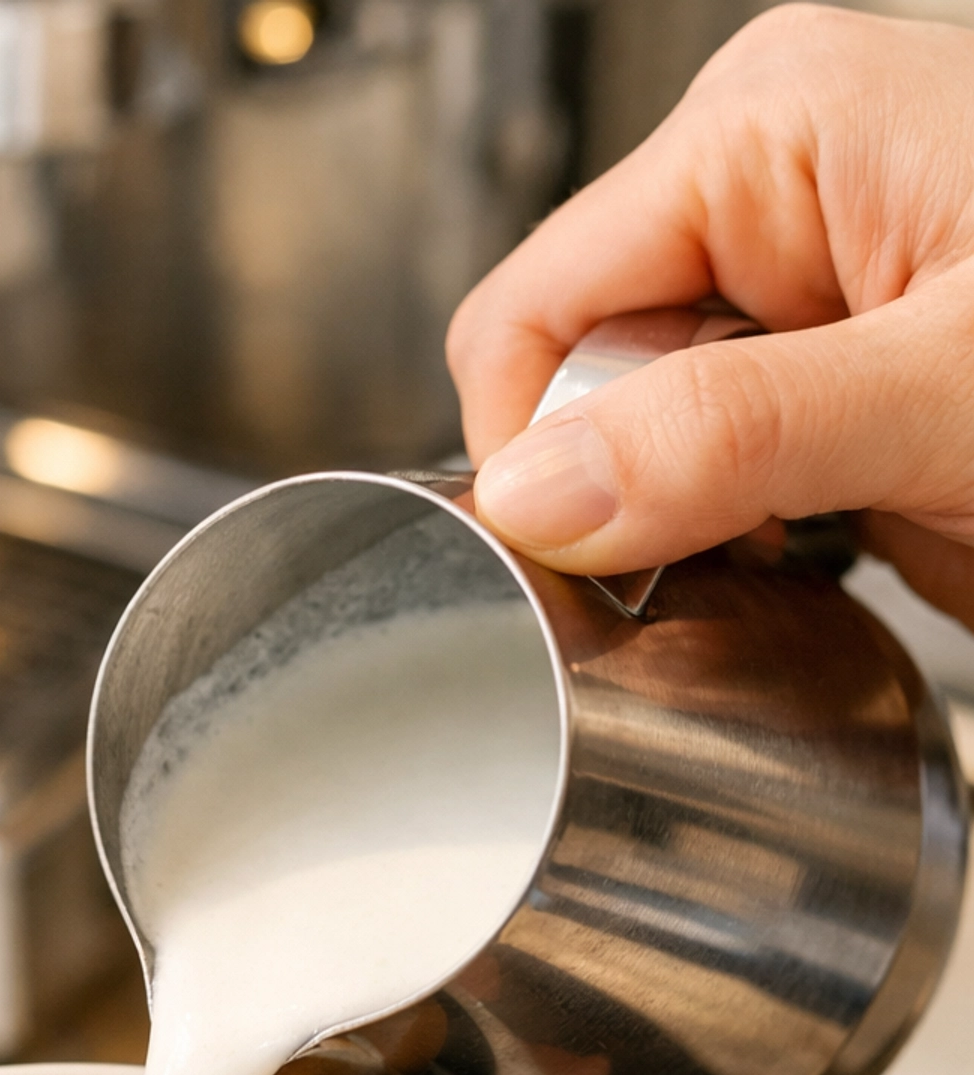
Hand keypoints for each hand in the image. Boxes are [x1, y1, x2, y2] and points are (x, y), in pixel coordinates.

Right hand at [446, 5, 973, 631]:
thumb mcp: (943, 389)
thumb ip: (734, 432)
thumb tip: (536, 490)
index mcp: (767, 130)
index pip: (528, 314)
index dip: (539, 455)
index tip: (601, 559)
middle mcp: (768, 199)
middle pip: (572, 383)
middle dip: (622, 496)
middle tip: (745, 550)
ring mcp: (799, 297)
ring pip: (636, 443)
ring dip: (685, 529)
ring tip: (808, 547)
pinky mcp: (828, 390)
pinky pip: (712, 475)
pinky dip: (740, 541)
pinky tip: (821, 553)